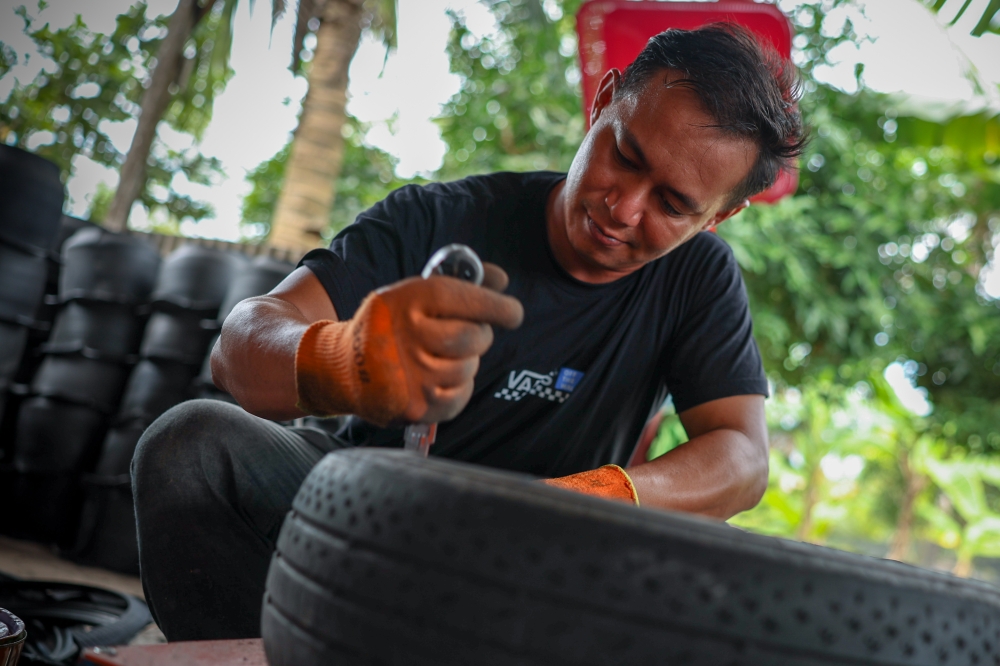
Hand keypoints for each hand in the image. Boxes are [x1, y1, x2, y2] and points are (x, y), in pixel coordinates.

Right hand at [378, 263, 522, 422]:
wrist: (343, 367)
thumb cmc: (390, 325)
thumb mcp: (413, 293)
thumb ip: (460, 284)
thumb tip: (501, 280)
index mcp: (408, 301)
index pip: (465, 299)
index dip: (497, 306)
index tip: (513, 313)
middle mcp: (408, 337)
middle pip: (474, 338)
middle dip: (480, 335)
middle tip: (469, 335)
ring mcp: (411, 375)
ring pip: (469, 368)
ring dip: (465, 362)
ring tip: (441, 357)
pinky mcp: (415, 406)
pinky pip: (460, 396)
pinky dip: (457, 388)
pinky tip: (438, 378)